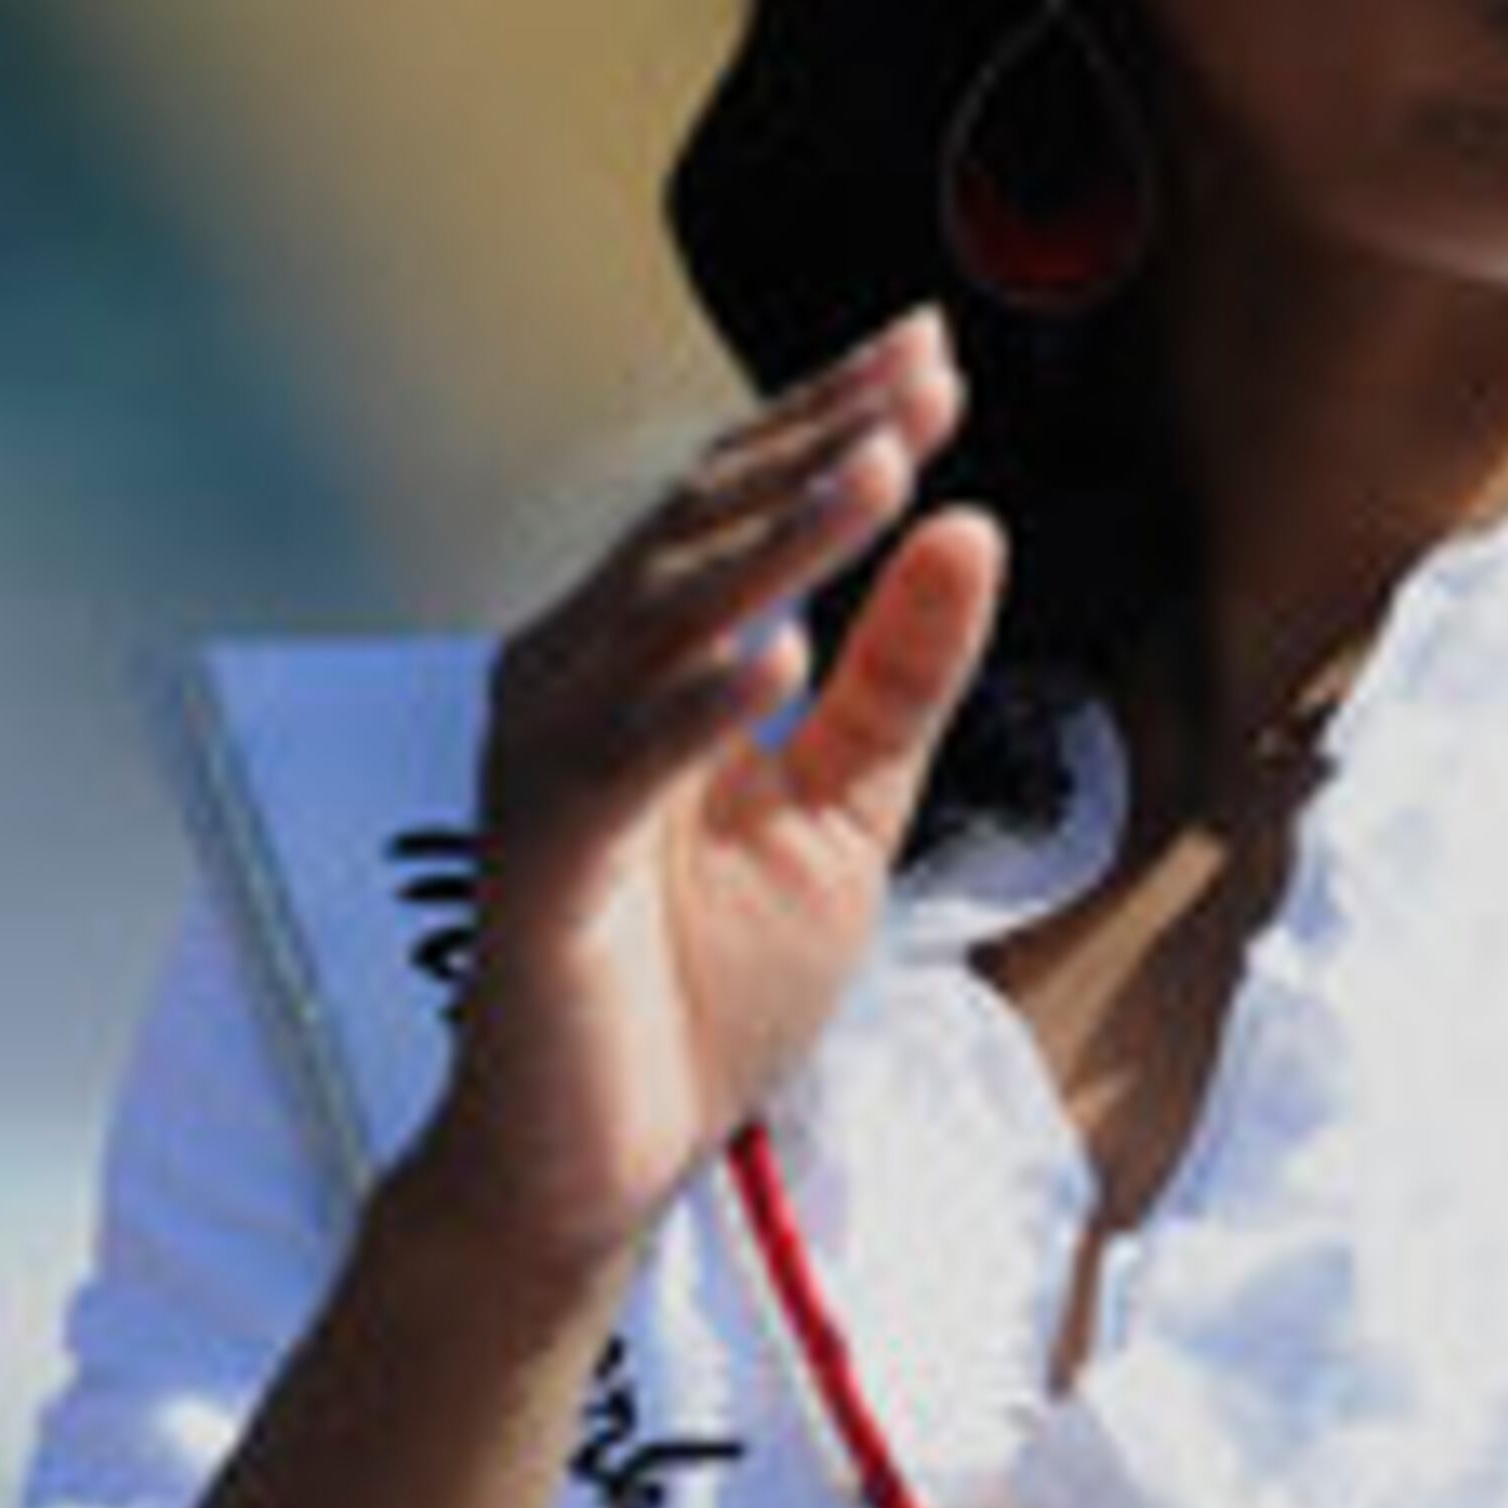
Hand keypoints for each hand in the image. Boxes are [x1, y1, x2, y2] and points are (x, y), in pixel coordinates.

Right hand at [413, 310, 1001, 1279]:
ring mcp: (548, 763)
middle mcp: (578, 681)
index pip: (741, 509)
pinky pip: (618, 762)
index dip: (832, 424)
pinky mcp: (537, 859)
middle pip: (699, 530)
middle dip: (815, 446)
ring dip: (774, 544)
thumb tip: (970, 527)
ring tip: (880, 475)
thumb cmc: (697, 991)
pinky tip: (777, 654)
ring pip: (662, 620)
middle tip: (920, 374)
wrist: (596, 1155)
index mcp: (645, 660)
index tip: (932, 351)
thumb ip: (900, 678)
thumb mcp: (842, 813)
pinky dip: (695, 706)